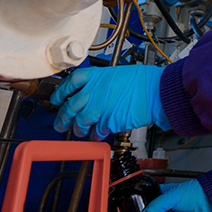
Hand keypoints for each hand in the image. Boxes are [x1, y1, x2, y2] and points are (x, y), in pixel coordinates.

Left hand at [51, 65, 170, 139]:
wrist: (155, 91)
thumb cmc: (142, 81)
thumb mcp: (117, 74)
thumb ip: (102, 83)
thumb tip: (96, 91)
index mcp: (95, 76)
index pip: (70, 84)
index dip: (60, 93)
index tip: (56, 99)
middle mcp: (93, 92)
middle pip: (70, 106)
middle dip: (62, 118)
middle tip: (60, 124)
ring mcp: (99, 108)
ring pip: (80, 122)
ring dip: (78, 130)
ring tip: (79, 133)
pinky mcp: (108, 122)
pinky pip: (96, 131)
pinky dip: (95, 136)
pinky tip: (96, 137)